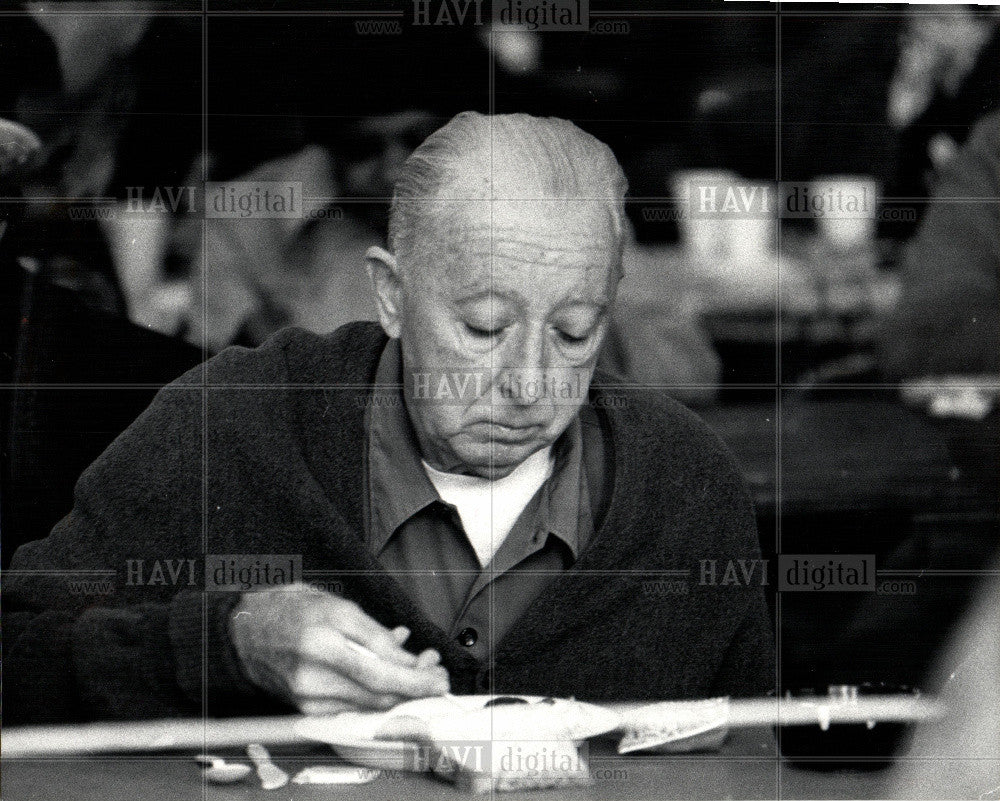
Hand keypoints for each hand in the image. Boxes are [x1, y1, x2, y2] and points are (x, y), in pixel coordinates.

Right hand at [229, 583, 448, 714]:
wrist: (245, 633)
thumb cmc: (292, 610)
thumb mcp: (337, 605)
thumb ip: (373, 633)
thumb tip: (406, 654)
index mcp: (323, 635)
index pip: (380, 666)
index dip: (414, 675)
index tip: (437, 673)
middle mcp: (315, 669)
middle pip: (378, 691)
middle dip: (415, 687)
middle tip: (437, 676)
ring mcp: (309, 693)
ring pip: (369, 704)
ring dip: (400, 694)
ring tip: (418, 675)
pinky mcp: (306, 707)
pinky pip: (353, 708)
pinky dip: (376, 697)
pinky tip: (388, 681)